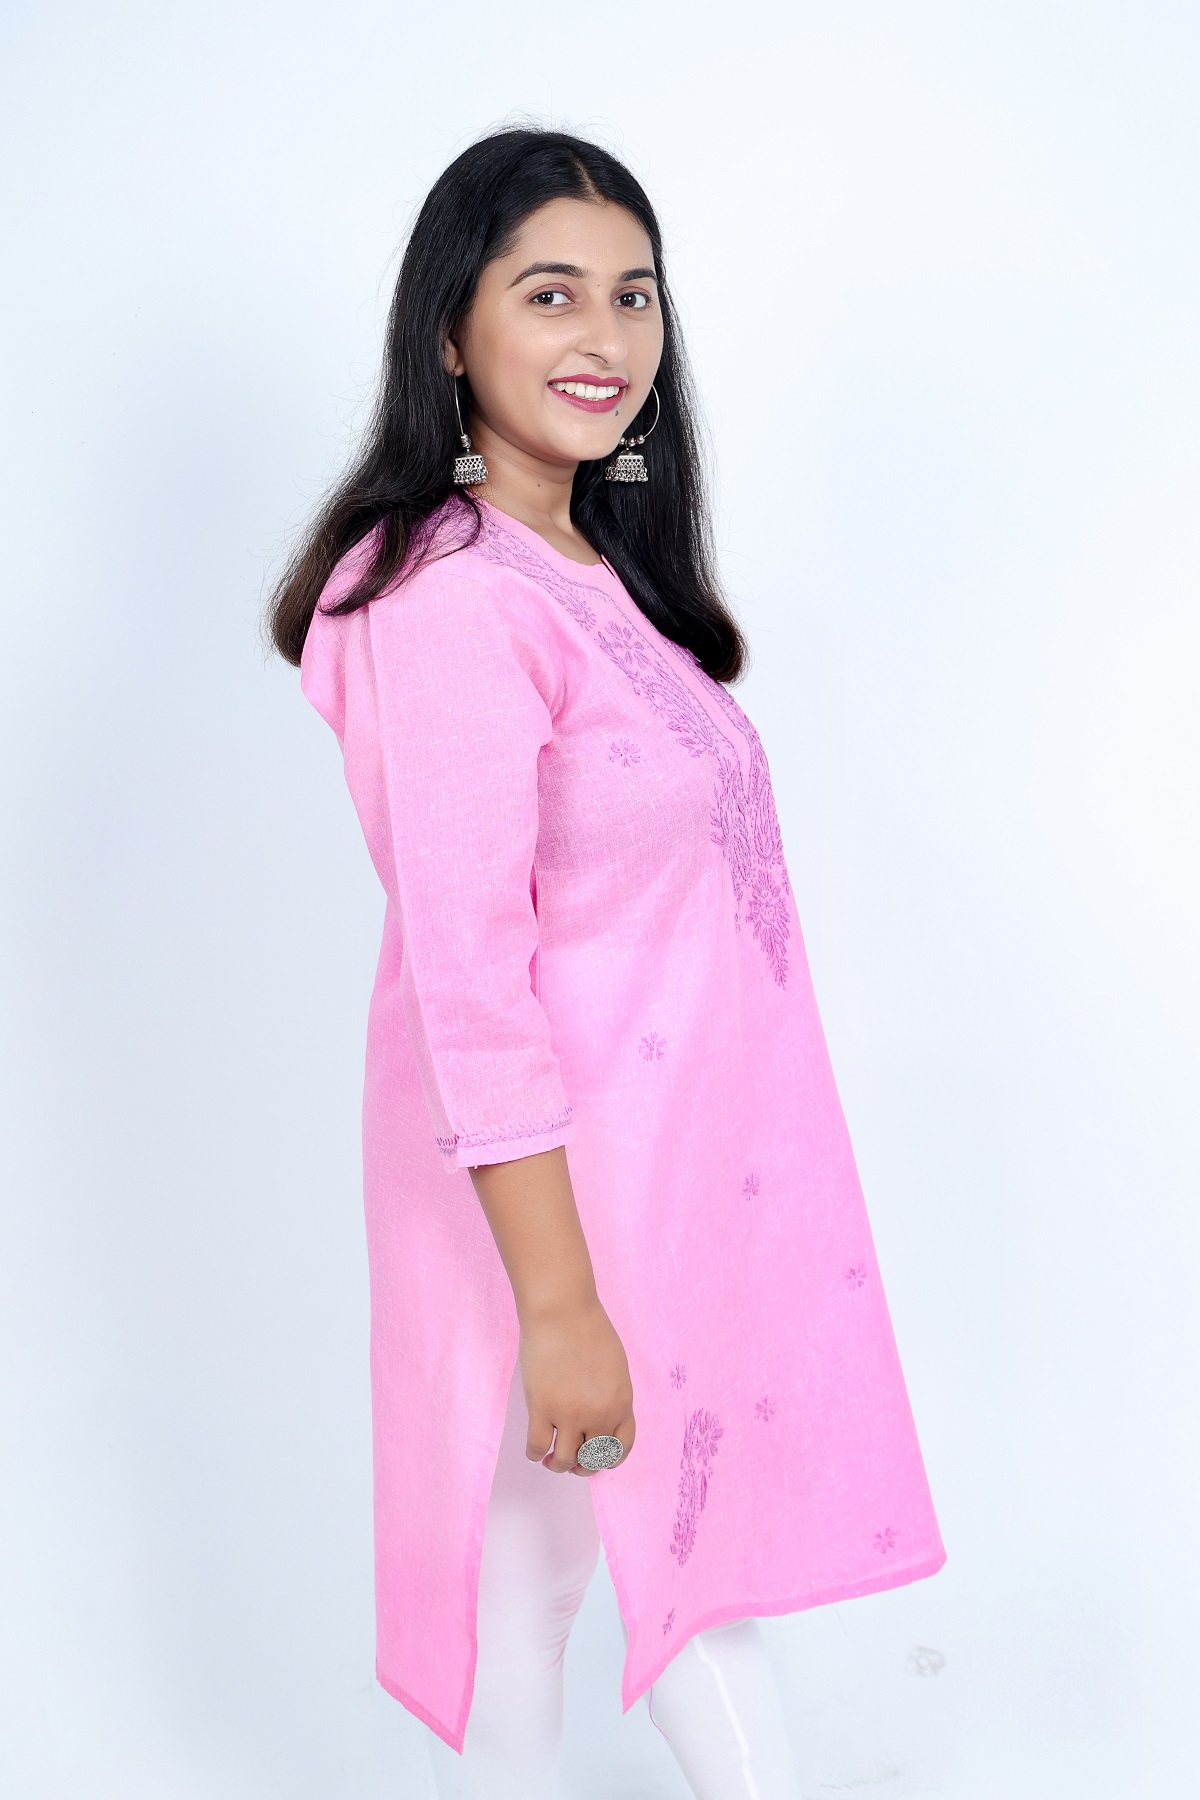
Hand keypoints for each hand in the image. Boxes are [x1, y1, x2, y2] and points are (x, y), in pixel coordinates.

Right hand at [520, 1295, 635, 1474]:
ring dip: (558, 1466)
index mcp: (621, 1402)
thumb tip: (601, 1420)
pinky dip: (536, 1455)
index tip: (596, 1459)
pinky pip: (537, 1447)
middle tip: (571, 1462)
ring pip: (565, 1461)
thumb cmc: (588, 1328)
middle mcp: (599, 1414)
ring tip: (551, 1460)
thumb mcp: (615, 1366)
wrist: (561, 1310)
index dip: (608, 1460)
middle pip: (593, 1459)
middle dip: (582, 1466)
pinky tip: (536, 1450)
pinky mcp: (542, 1409)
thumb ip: (612, 1395)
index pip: (622, 1448)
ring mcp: (570, 1414)